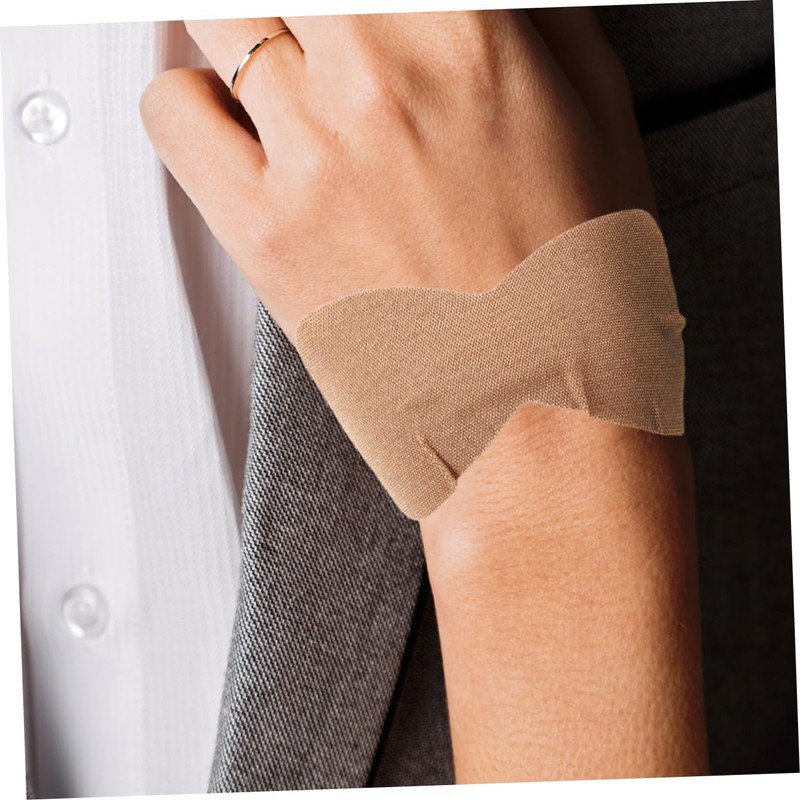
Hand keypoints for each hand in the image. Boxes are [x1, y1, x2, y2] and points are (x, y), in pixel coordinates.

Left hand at [140, 10, 655, 342]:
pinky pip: (171, 111)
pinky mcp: (261, 229)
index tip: (362, 14)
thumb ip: (529, 22)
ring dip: (247, 31)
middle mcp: (379, 76)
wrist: (534, 414)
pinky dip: (190, 103)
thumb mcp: (597, 121)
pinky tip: (239, 131)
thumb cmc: (575, 290)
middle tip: (318, 33)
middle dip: (303, 6)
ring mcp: (311, 151)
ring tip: (280, 71)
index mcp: (468, 32)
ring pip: (215, 13)